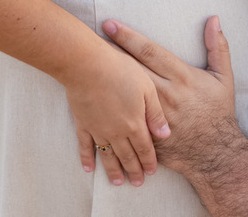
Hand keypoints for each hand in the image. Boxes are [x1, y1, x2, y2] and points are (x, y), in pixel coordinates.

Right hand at [64, 43, 170, 186]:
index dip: (149, 161)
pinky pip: (85, 146)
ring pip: (108, 156)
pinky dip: (87, 158)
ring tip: (118, 183)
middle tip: (138, 183)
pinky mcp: (83, 124)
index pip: (144, 148)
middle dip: (134, 170)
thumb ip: (155, 114)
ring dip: (113, 171)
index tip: (152, 172)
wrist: (88, 65)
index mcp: (134, 124)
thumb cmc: (121, 71)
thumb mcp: (147, 89)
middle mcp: (117, 132)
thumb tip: (165, 134)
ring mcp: (98, 130)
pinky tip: (89, 169)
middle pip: (127, 156)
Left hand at [103, 16, 238, 175]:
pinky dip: (109, 109)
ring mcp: (154, 116)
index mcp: (182, 77)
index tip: (110, 24)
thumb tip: (214, 19)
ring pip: (125, 93)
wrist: (215, 153)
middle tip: (89, 39)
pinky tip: (94, 98)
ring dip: (106, 78)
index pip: (150, 51)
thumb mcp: (223, 78)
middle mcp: (166, 94)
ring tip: (86, 64)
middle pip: (131, 69)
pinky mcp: (148, 134)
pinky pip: (126, 119)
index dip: (128, 37)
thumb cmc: (217, 111)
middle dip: (110, 53)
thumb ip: (218, 47)